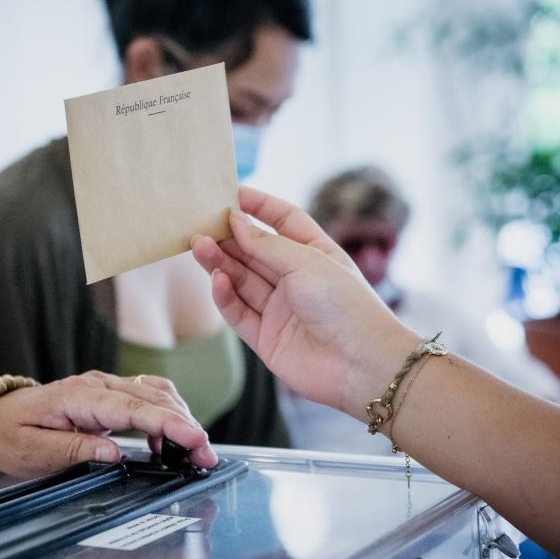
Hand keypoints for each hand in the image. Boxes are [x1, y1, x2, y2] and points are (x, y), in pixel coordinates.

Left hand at [0, 371, 216, 476]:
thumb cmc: (9, 434)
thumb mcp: (33, 452)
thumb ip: (74, 450)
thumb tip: (114, 453)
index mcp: (78, 396)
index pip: (134, 408)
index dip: (169, 424)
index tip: (195, 440)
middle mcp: (96, 384)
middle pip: (154, 397)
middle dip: (186, 425)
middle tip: (206, 457)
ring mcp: (104, 386)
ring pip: (156, 393)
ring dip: (181, 418)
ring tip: (195, 451)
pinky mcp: (109, 394)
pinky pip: (147, 396)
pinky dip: (167, 413)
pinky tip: (171, 440)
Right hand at [191, 187, 418, 417]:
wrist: (361, 364)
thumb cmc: (345, 305)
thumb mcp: (306, 261)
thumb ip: (266, 244)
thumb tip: (235, 221)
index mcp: (315, 253)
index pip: (284, 221)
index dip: (259, 206)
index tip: (231, 194)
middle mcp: (296, 279)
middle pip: (255, 251)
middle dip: (229, 237)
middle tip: (201, 224)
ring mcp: (280, 309)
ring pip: (241, 280)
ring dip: (220, 263)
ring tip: (198, 246)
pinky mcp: (266, 337)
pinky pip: (239, 312)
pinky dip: (225, 296)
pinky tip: (217, 280)